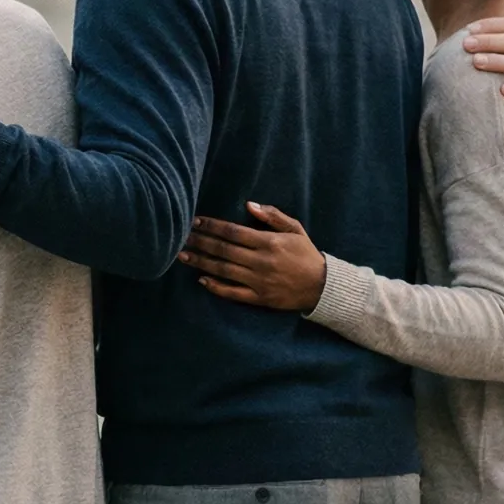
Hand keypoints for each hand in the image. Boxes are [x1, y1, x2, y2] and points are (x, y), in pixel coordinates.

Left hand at [180, 203, 326, 311]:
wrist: (323, 286)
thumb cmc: (306, 254)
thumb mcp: (295, 229)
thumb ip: (272, 216)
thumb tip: (249, 205)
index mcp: (268, 242)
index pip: (233, 232)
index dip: (212, 226)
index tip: (195, 221)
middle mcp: (261, 262)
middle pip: (223, 250)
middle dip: (200, 242)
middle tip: (180, 236)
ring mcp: (259, 281)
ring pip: (224, 270)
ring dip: (201, 262)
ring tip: (183, 255)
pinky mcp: (260, 298)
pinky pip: (233, 293)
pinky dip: (216, 287)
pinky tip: (201, 280)